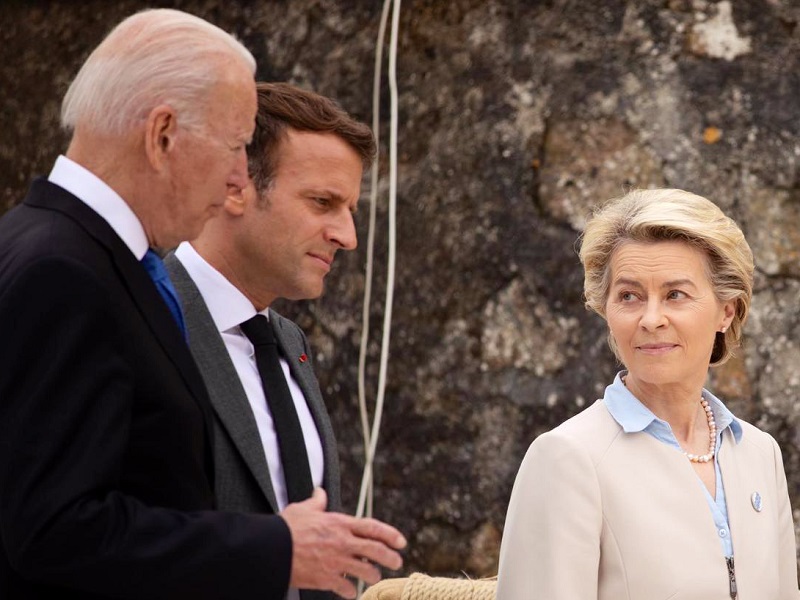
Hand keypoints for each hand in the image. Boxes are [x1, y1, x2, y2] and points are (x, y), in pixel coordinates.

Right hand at [280, 488, 406, 598]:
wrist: (272, 549)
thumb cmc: (286, 528)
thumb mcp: (303, 509)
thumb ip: (316, 502)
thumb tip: (319, 493)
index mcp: (340, 523)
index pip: (373, 527)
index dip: (390, 534)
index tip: (401, 541)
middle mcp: (342, 542)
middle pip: (376, 551)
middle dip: (390, 558)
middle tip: (397, 562)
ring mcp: (336, 562)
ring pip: (366, 571)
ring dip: (372, 575)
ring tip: (373, 577)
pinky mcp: (327, 579)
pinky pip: (346, 589)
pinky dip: (350, 591)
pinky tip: (349, 592)